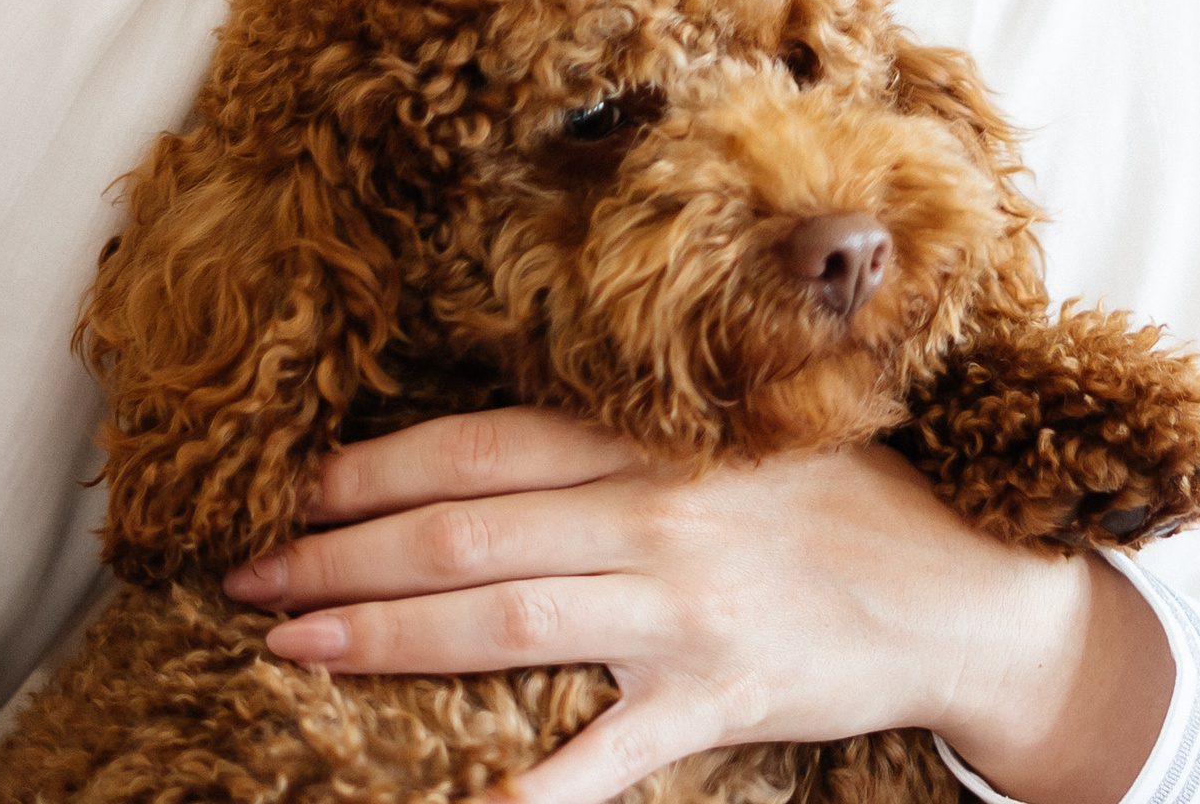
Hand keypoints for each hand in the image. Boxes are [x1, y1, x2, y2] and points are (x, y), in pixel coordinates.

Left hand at [220, 408, 1171, 803]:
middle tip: (242, 571)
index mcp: (640, 437)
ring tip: (290, 642)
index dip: (366, 470)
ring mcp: (679, 608)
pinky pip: (602, 751)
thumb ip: (605, 439)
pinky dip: (528, 783)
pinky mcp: (715, 699)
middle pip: (461, 531)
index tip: (283, 488)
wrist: (958, 584)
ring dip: (383, 635)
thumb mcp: (718, 431)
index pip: (469, 445)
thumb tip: (470, 449)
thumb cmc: (824, 493)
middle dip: (339, 553)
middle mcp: (648, 511)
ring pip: (501, 619)